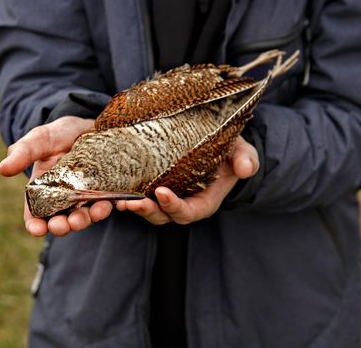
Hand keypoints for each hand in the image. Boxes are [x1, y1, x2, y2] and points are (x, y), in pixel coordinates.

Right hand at [0, 116, 113, 236]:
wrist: (88, 124)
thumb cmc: (58, 134)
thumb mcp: (39, 139)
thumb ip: (23, 153)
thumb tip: (3, 169)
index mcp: (42, 191)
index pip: (35, 215)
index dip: (35, 225)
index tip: (37, 229)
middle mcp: (64, 198)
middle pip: (61, 220)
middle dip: (61, 227)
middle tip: (62, 225)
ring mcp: (85, 196)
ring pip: (84, 216)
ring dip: (84, 220)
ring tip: (85, 216)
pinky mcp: (105, 191)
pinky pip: (105, 204)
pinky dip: (105, 207)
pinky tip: (106, 204)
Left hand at [116, 136, 258, 224]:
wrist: (218, 145)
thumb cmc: (231, 152)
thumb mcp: (242, 152)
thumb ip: (246, 159)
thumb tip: (247, 169)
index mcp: (204, 202)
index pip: (188, 212)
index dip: (174, 207)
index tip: (161, 192)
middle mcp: (183, 203)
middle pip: (163, 216)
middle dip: (147, 211)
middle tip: (131, 201)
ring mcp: (167, 196)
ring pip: (148, 209)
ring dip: (133, 205)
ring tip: (117, 198)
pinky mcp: (154, 185)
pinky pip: (139, 193)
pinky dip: (126, 192)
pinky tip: (113, 185)